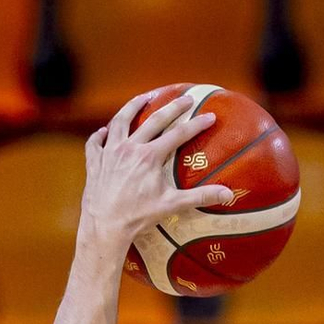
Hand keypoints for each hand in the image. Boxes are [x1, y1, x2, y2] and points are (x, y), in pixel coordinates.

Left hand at [79, 90, 235, 254]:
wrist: (105, 226)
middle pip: (154, 120)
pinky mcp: (95, 162)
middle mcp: (131, 148)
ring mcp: (110, 152)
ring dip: (133, 106)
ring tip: (144, 97)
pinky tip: (105, 131)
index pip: (178, 134)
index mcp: (150, 156)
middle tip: (187, 98)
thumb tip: (228, 195)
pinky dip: (100, 135)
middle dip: (173, 107)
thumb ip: (199, 197)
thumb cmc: (138, 217)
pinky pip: (95, 143)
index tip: (210, 115)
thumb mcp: (171, 206)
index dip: (196, 124)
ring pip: (121, 120)